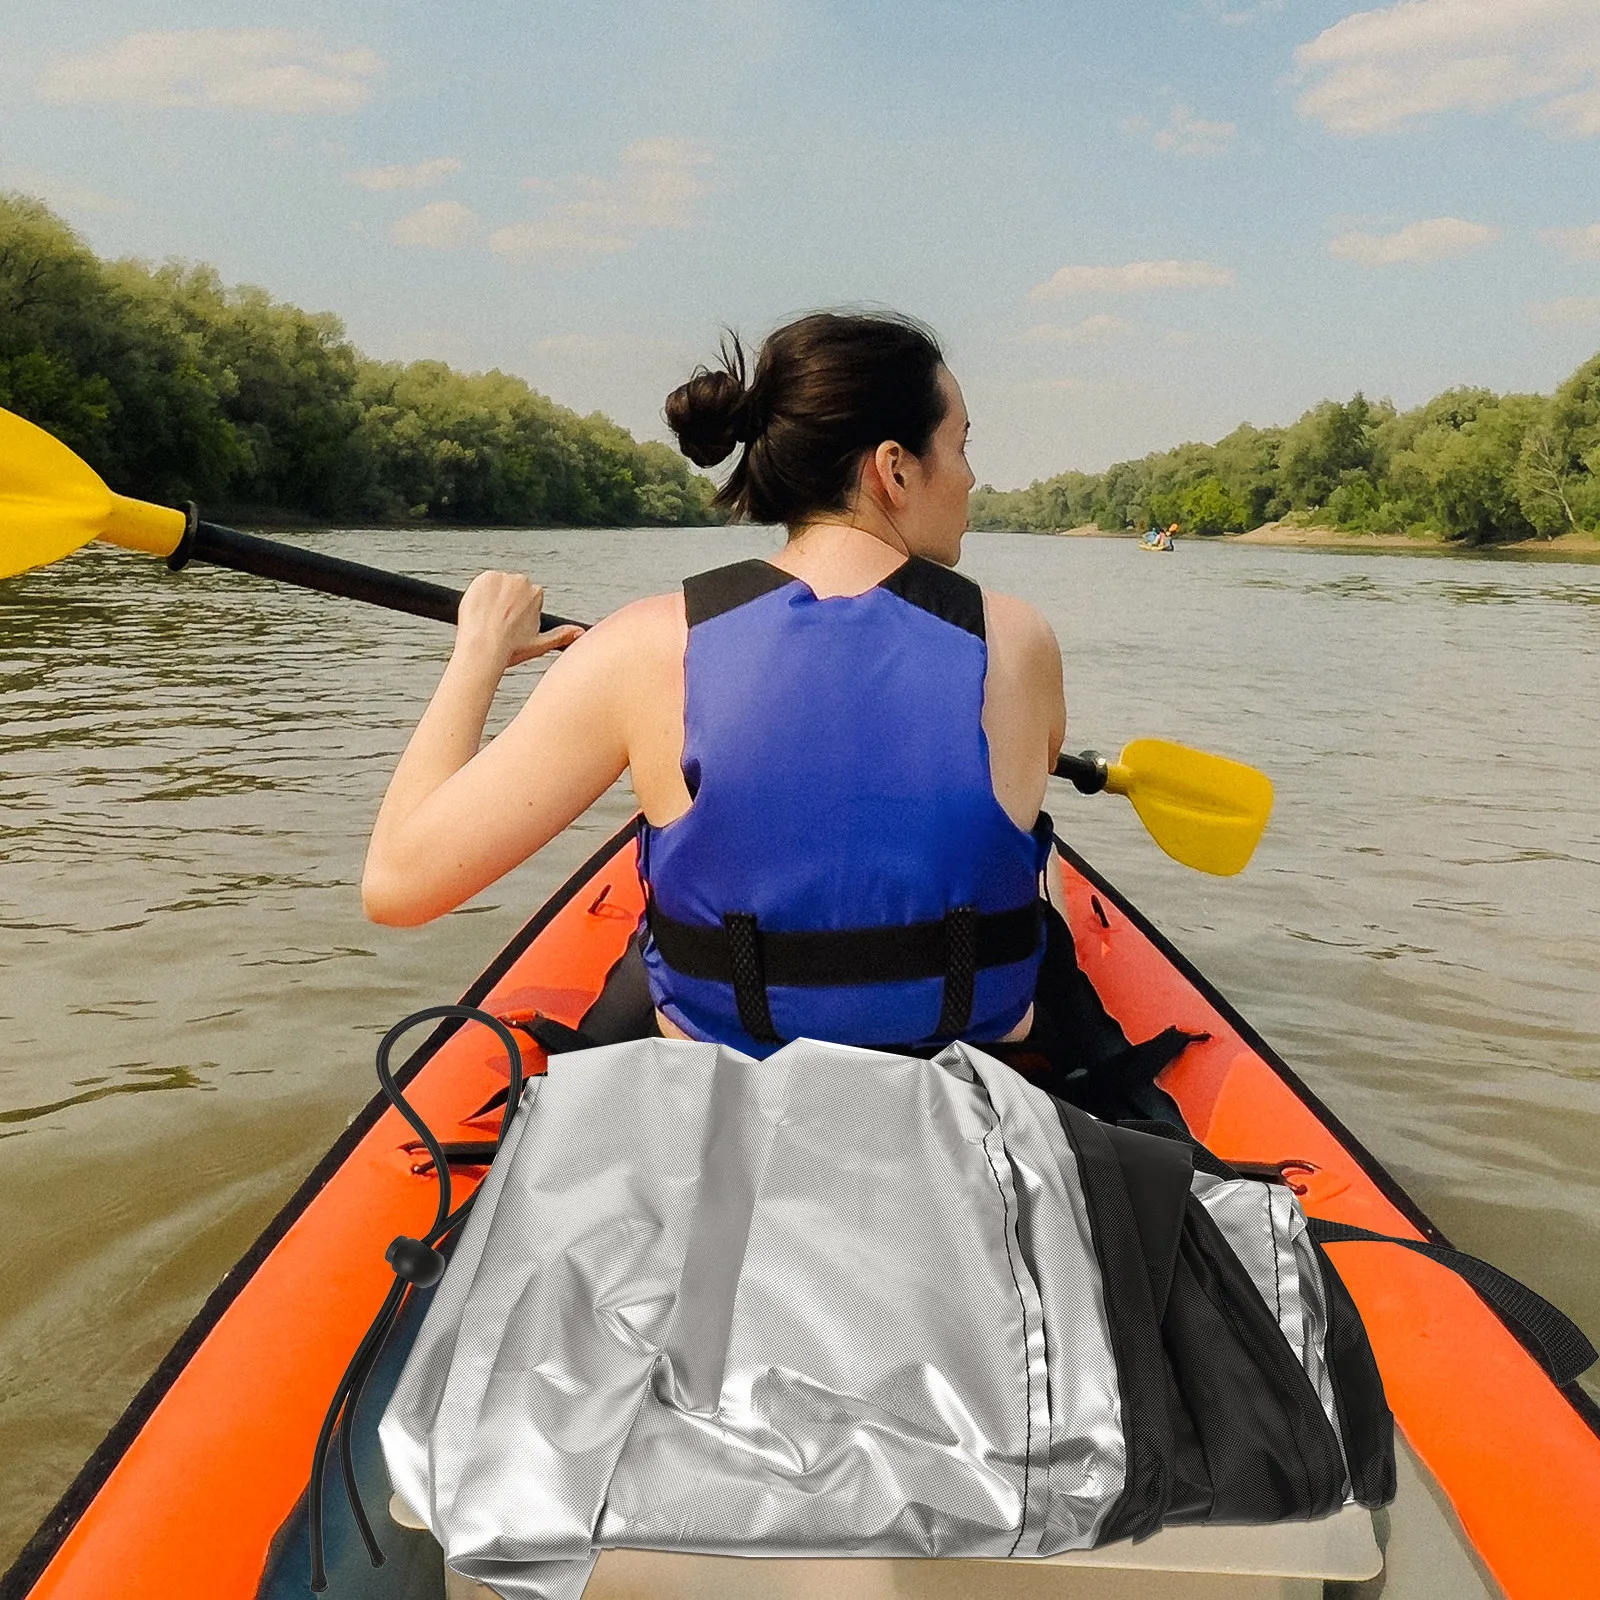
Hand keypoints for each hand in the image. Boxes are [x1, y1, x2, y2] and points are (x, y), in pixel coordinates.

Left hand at [454, 570, 584, 669]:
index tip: (511, 625)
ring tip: (488, 619)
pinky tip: (480, 611)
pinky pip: (483, 583)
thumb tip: (580, 633)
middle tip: (499, 623)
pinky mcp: (484, 577)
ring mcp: (502, 578)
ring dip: (493, 598)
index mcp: (537, 594)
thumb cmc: (508, 649)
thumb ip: (562, 635)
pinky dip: (480, 594)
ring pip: (497, 586)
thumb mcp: (540, 645)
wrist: (482, 646)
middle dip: (506, 603)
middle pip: (512, 589)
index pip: (526, 598)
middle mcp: (522, 581)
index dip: (518, 613)